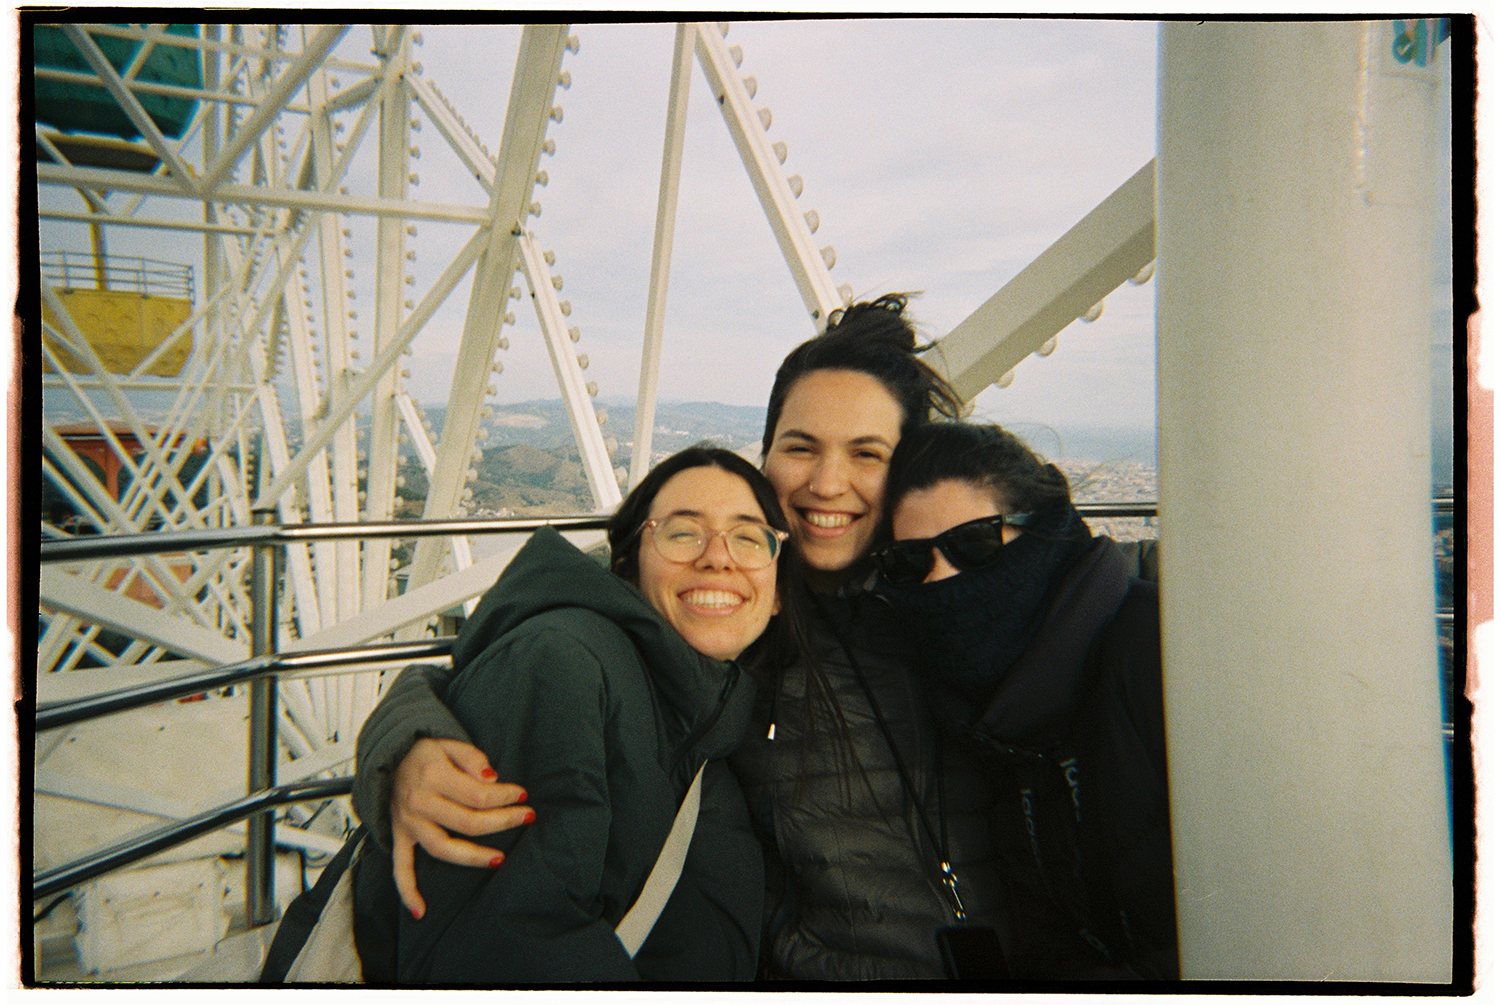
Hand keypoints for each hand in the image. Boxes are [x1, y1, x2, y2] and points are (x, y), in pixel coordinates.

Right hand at [391, 737, 532, 918]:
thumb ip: (472, 758)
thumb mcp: (448, 741)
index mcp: (433, 777)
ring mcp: (408, 823)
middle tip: (527, 817)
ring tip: (500, 859)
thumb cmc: (424, 751)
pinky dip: (407, 890)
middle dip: (503, 821)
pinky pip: (400, 867)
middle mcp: (419, 803)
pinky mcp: (399, 836)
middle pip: (467, 822)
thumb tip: (493, 778)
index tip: (522, 794)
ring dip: (473, 857)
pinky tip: (420, 911)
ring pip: (443, 848)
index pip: (477, 795)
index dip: (504, 796)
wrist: (388, 757)